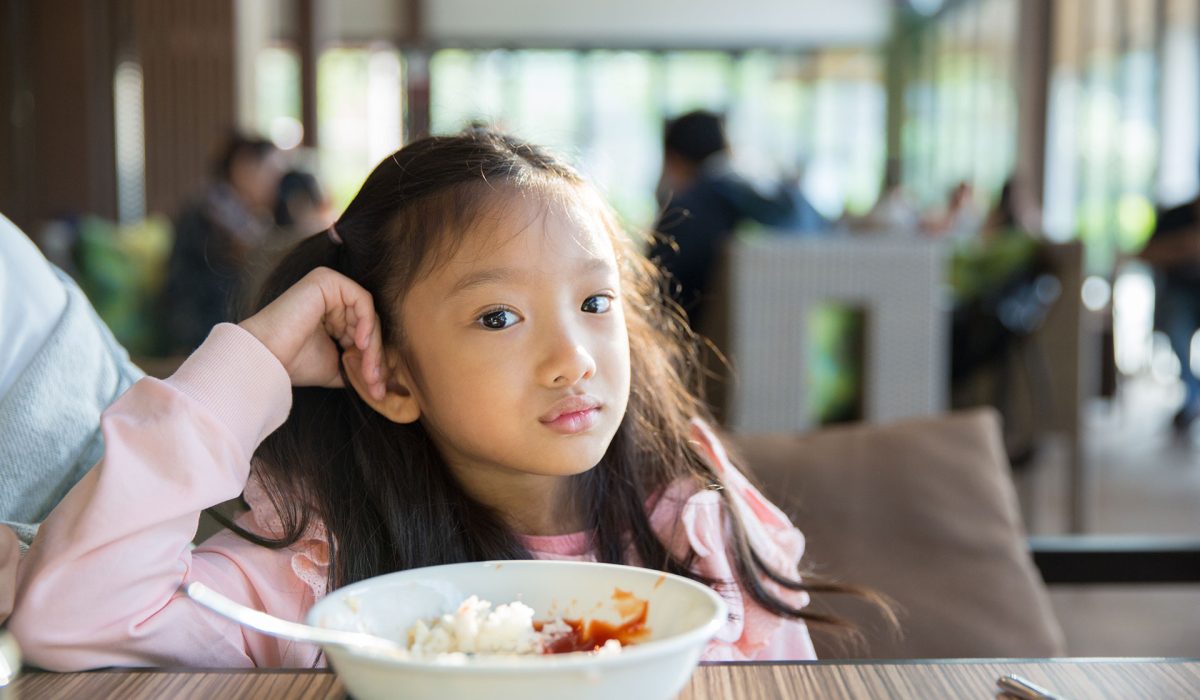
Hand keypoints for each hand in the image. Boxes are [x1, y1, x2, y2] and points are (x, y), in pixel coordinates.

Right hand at [238, 267, 385, 399]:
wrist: (267, 358)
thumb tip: (385, 379)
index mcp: (332, 315)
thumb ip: (358, 365)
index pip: (364, 333)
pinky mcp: (326, 280)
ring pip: (367, 316)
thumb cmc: (294, 363)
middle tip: (377, 383)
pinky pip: (361, 300)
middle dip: (375, 357)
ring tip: (369, 372)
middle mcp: (331, 298)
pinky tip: (361, 345)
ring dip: (372, 347)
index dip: (373, 360)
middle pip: (368, 325)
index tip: (378, 387)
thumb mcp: (336, 366)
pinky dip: (366, 324)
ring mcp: (329, 286)